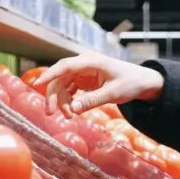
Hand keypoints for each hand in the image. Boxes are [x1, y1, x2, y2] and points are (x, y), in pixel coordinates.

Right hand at [33, 54, 164, 116]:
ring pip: (62, 85)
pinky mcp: (83, 79)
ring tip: (68, 116)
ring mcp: (82, 71)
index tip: (37, 84)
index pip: (65, 66)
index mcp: (91, 61)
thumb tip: (72, 110)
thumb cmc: (130, 83)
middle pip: (59, 77)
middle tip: (51, 113)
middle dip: (54, 95)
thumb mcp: (113, 93)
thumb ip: (92, 101)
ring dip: (61, 101)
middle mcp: (83, 64)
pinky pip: (69, 89)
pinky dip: (68, 100)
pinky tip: (72, 111)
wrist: (142, 81)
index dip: (49, 75)